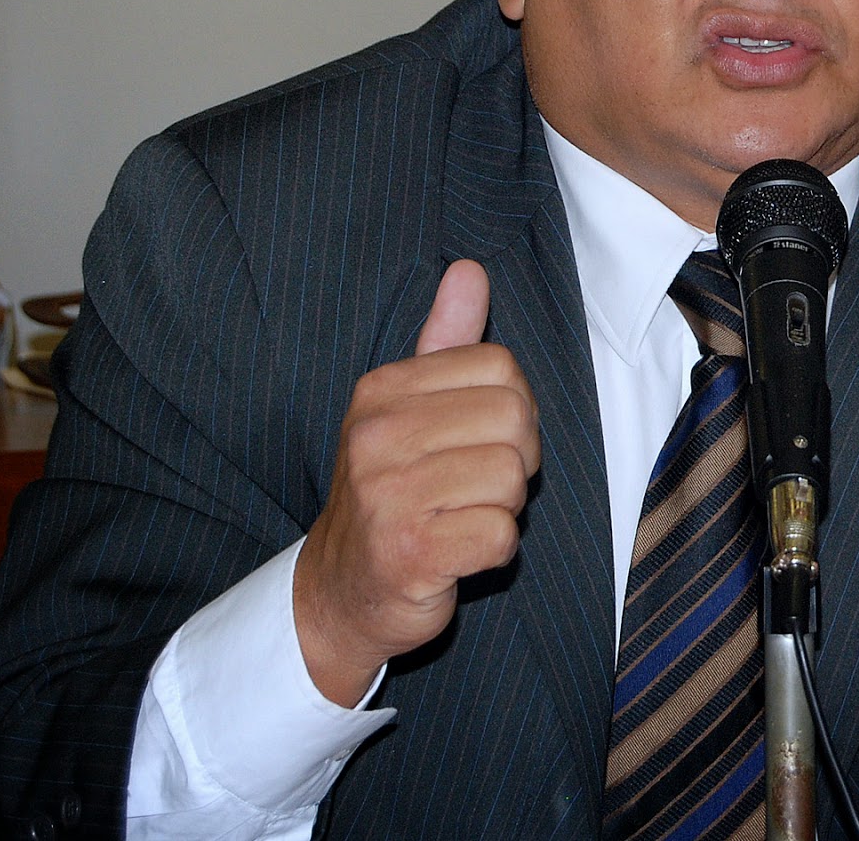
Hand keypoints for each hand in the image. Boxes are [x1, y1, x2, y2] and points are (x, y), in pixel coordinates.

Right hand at [293, 260, 540, 705]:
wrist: (342, 590)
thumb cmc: (392, 490)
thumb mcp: (408, 408)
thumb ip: (445, 339)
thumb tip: (469, 268)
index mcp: (382, 390)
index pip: (503, 368)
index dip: (514, 410)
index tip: (479, 440)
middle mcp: (376, 435)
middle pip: (516, 421)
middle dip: (516, 460)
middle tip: (477, 485)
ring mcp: (388, 495)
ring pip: (512, 480)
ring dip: (503, 507)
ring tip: (462, 515)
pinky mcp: (409, 552)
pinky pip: (502, 536)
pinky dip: (495, 550)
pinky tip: (459, 551)